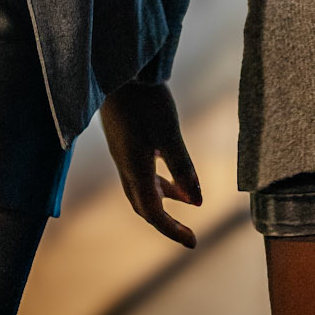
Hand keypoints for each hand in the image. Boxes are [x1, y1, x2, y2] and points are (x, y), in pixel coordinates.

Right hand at [100, 81, 202, 249]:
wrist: (117, 70)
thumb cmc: (145, 100)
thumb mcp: (169, 133)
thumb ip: (183, 168)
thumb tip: (198, 202)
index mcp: (135, 170)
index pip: (153, 213)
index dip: (172, 230)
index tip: (193, 243)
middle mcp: (126, 167)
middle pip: (144, 205)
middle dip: (165, 221)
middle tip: (187, 233)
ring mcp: (122, 153)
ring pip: (142, 188)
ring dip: (163, 199)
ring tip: (187, 201)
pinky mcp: (124, 140)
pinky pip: (140, 170)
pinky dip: (158, 178)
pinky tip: (170, 169)